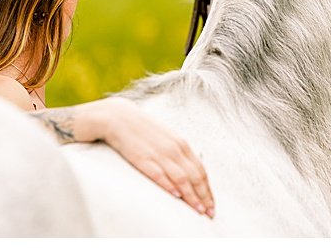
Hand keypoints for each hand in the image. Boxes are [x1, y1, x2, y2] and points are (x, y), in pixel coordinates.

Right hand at [91, 97, 212, 217]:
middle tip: (209, 212)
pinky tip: (176, 196)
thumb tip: (190, 170)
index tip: (211, 204)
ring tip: (198, 209)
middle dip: (204, 197)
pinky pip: (159, 175)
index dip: (208, 189)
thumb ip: (179, 153)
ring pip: (182, 178)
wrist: (118, 117)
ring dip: (192, 196)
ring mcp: (159, 154)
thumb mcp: (167, 137)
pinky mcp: (142, 158)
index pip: (201, 171)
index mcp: (181, 144)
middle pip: (195, 177)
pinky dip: (170, 186)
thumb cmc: (142, 128)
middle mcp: (174, 149)